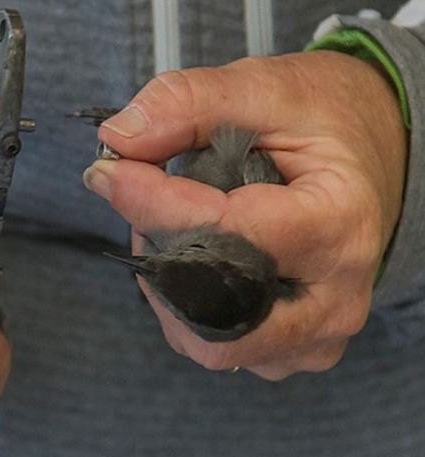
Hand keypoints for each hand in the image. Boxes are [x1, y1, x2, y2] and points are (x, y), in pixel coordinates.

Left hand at [85, 51, 406, 379]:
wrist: (363, 164)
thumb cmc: (319, 125)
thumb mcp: (264, 89)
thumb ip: (188, 103)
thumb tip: (118, 139)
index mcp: (340, 224)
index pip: (227, 236)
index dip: (154, 205)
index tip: (110, 171)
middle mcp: (334, 298)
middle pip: (212, 314)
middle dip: (160, 256)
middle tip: (146, 203)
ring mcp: (315, 336)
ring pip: (205, 339)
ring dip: (168, 285)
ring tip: (178, 225)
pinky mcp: (292, 351)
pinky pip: (215, 345)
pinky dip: (185, 305)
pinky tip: (195, 258)